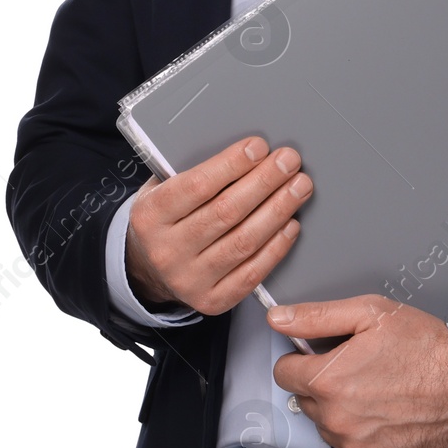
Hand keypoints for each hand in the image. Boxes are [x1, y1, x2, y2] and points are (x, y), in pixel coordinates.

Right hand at [124, 136, 312, 314]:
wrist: (148, 269)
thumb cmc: (166, 218)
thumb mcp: (162, 188)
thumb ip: (193, 170)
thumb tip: (247, 151)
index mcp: (149, 216)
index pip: (197, 186)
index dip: (232, 164)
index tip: (259, 147)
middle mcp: (166, 251)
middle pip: (226, 212)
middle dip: (264, 182)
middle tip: (289, 161)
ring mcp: (189, 280)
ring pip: (243, 242)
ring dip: (278, 210)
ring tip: (299, 187)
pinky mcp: (211, 300)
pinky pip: (251, 273)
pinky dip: (276, 247)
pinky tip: (290, 224)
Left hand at [269, 294, 447, 447]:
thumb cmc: (425, 347)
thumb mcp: (371, 312)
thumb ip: (318, 316)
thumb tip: (280, 319)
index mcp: (330, 379)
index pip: (284, 373)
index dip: (301, 360)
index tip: (320, 357)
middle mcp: (336, 419)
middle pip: (306, 401)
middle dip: (324, 385)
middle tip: (359, 370)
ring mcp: (354, 447)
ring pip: (328, 427)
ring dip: (342, 412)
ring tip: (377, 392)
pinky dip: (365, 436)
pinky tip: (387, 416)